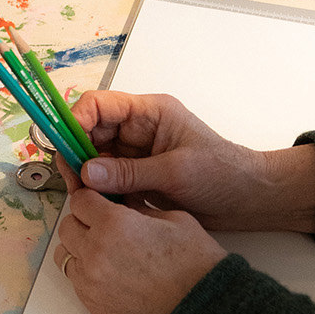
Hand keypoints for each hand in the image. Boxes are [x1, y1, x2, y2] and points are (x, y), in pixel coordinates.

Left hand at [54, 189, 224, 313]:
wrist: (201, 311)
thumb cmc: (195, 265)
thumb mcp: (173, 219)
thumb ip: (138, 206)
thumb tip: (122, 198)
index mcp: (114, 224)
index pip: (80, 200)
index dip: (92, 198)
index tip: (100, 202)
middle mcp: (94, 252)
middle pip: (67, 227)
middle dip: (83, 222)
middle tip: (104, 226)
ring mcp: (90, 282)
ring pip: (65, 255)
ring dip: (80, 249)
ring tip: (105, 253)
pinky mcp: (92, 305)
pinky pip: (76, 282)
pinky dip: (87, 274)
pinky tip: (111, 274)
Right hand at [57, 90, 314, 233]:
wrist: (249, 200)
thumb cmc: (223, 174)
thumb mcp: (176, 171)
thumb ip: (129, 172)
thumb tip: (86, 171)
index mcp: (149, 113)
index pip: (99, 105)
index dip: (75, 121)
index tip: (65, 148)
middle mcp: (137, 130)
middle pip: (89, 133)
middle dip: (76, 156)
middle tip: (74, 185)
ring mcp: (135, 155)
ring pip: (94, 160)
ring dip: (86, 178)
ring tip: (86, 200)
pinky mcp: (137, 179)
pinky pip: (106, 181)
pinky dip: (99, 193)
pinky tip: (100, 208)